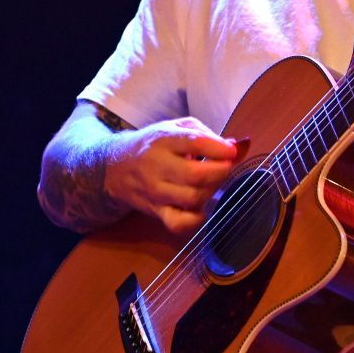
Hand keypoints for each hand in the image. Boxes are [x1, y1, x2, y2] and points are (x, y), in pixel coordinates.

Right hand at [106, 117, 240, 234]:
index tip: (232, 152)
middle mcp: (158, 166)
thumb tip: (237, 147)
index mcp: (164, 140)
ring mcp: (156, 192)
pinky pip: (179, 223)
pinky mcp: (156, 212)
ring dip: (211, 191)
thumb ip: (207, 135)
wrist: (116, 168)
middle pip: (196, 175)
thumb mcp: (176, 129)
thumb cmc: (154, 146)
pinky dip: (196, 218)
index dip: (220, 149)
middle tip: (224, 167)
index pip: (196, 143)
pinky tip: (199, 207)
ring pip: (192, 198)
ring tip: (210, 183)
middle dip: (220, 172)